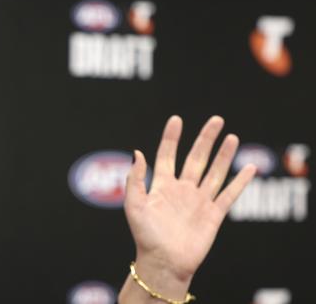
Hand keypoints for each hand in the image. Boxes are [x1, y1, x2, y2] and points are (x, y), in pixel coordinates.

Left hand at [123, 116, 255, 292]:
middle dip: (206, 139)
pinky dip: (240, 182)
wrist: (164, 263)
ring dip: (224, 155)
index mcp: (162, 186)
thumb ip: (135, 179)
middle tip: (216, 119)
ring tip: (232, 136)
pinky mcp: (214, 215)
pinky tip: (249, 168)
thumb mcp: (134, 205)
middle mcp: (182, 190)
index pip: (167, 154)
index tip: (177, 119)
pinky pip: (229, 195)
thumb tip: (137, 152)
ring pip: (214, 172)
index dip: (172, 137)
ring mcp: (199, 201)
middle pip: (196, 158)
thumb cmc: (145, 236)